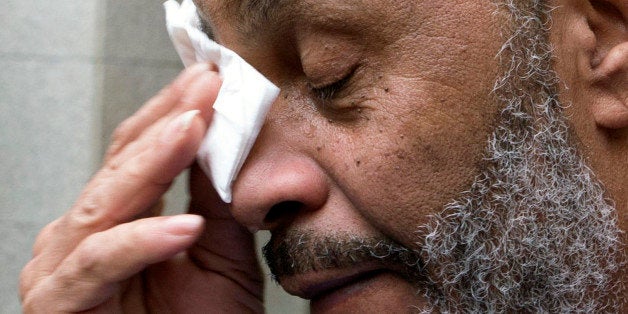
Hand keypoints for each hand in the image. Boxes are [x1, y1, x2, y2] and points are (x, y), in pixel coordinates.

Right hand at [19, 63, 263, 312]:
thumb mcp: (219, 255)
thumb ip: (216, 199)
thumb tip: (226, 137)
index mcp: (117, 221)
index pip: (140, 153)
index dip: (175, 114)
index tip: (213, 81)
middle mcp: (81, 237)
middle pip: (118, 165)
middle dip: (165, 122)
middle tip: (206, 88)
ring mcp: (63, 269)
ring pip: (103, 204)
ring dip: (151, 163)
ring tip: (194, 129)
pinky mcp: (59, 305)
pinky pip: (98, 265)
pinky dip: (139, 242)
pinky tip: (182, 227)